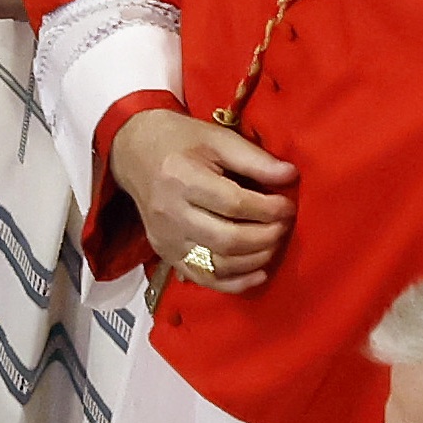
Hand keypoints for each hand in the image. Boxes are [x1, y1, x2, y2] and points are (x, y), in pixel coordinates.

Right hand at [117, 109, 296, 294]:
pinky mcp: (166, 253)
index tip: (287, 205)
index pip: (235, 204)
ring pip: (220, 264)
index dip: (270, 209)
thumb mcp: (216, 138)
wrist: (132, 150)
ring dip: (257, 258)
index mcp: (180, 177)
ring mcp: (166, 237)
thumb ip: (253, 158)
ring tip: (272, 242)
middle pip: (229, 240)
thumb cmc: (179, 140)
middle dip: (267, 236)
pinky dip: (236, 283)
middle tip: (283, 226)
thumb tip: (291, 176)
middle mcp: (170, 212)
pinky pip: (204, 278)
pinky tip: (259, 273)